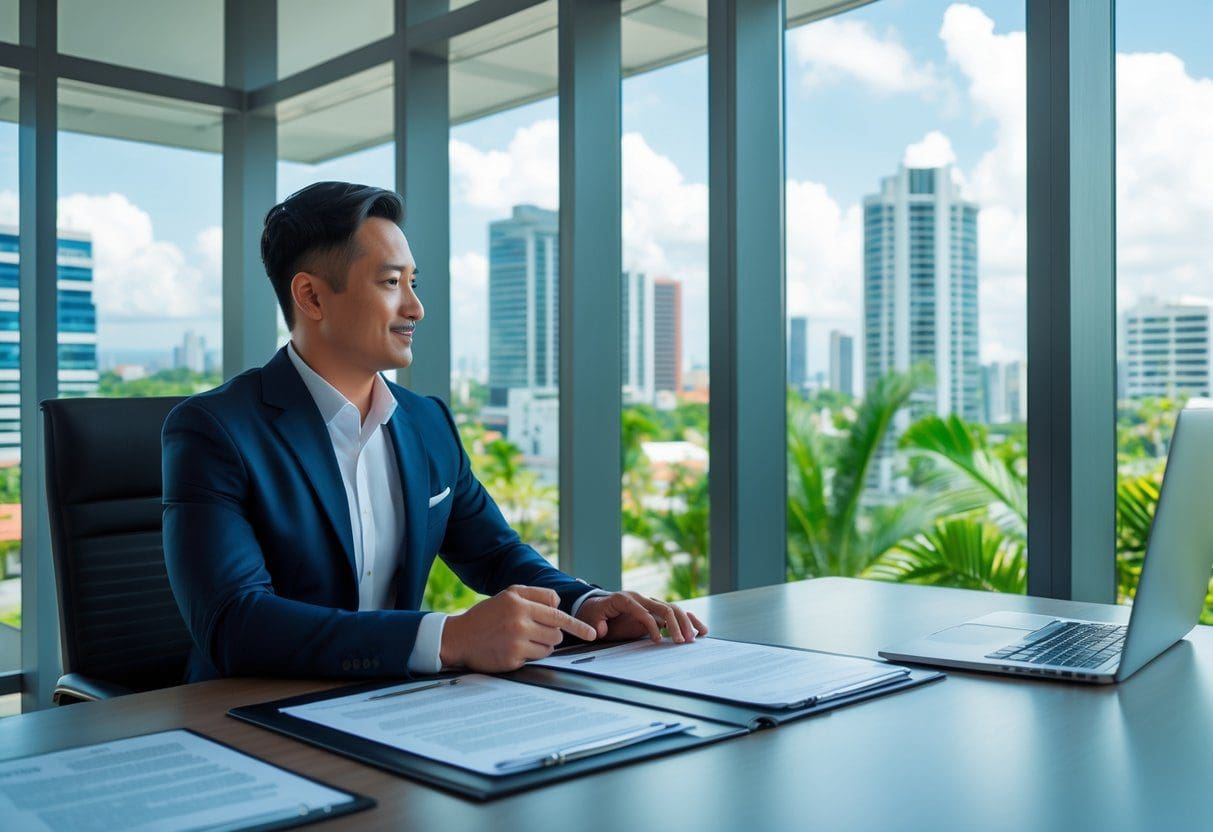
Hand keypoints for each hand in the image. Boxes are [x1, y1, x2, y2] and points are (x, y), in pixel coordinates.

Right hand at [439, 585, 597, 671]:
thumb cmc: (487, 615)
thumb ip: (536, 594)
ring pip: (548, 647)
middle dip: (551, 633)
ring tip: (521, 639)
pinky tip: (513, 648)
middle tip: (533, 631)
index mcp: (520, 603)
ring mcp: (516, 642)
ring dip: (541, 645)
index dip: (578, 625)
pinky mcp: (512, 660)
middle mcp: (519, 621)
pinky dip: (529, 655)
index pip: (558, 614)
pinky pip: (535, 659)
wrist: (458, 638)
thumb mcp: (509, 595)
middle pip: (556, 633)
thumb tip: (559, 604)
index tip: (592, 633)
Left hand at [575, 591, 707, 644]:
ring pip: (672, 609)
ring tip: (696, 637)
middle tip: (682, 642)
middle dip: (675, 624)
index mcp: (624, 599)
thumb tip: (601, 629)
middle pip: (663, 607)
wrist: (594, 607)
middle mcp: (640, 598)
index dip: (651, 625)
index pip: (642, 610)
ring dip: (685, 622)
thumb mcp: (590, 619)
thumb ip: (595, 624)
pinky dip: (687, 620)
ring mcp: (648, 603)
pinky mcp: (654, 611)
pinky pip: (673, 614)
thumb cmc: (592, 614)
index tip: (658, 640)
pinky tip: (700, 630)